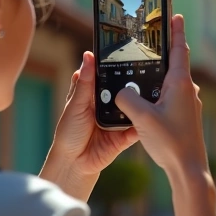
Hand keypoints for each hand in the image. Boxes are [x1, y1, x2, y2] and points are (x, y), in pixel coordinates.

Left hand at [41, 51, 138, 198]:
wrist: (74, 163)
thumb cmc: (69, 133)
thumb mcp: (76, 104)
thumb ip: (85, 82)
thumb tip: (88, 55)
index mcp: (95, 95)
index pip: (108, 76)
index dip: (116, 65)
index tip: (128, 52)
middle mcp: (109, 105)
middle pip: (124, 90)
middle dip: (132, 83)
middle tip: (144, 71)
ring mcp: (119, 120)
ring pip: (133, 107)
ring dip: (139, 102)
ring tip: (147, 93)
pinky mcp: (126, 135)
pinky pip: (137, 127)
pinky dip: (141, 123)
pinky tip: (147, 116)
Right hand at [116, 15, 208, 178]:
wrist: (189, 168)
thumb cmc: (170, 142)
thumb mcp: (141, 118)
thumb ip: (126, 99)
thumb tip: (120, 93)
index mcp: (180, 83)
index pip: (179, 49)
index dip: (175, 31)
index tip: (175, 15)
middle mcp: (187, 90)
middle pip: (174, 64)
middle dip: (162, 54)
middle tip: (151, 41)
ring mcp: (188, 103)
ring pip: (171, 83)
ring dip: (158, 77)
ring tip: (142, 73)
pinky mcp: (185, 116)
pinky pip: (170, 97)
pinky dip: (159, 93)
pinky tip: (146, 102)